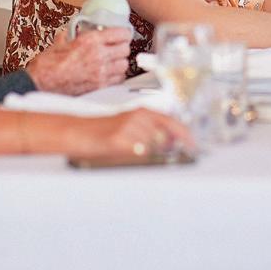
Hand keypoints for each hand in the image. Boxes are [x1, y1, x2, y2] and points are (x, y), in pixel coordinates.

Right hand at [25, 27, 130, 94]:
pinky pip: (118, 79)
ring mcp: (101, 72)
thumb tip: (69, 32)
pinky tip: (109, 74)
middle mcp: (98, 55)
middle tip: (117, 48)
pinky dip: (116, 76)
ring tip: (113, 62)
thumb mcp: (58, 44)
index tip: (123, 34)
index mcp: (90, 41)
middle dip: (122, 48)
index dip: (123, 33)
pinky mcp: (100, 86)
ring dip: (120, 63)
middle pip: (125, 49)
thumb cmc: (46, 66)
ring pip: (124, 65)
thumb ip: (69, 36)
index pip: (120, 33)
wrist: (39, 84)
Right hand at [71, 108, 193, 158]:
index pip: (173, 123)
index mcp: (143, 112)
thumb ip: (151, 133)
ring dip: (144, 154)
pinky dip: (134, 157)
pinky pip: (136, 153)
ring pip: (151, 149)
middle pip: (164, 140)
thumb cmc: (102, 131)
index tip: (193, 147)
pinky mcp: (118, 139)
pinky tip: (122, 153)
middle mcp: (138, 116)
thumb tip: (173, 144)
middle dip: (162, 151)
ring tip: (127, 151)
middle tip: (149, 154)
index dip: (186, 137)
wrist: (76, 131)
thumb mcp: (130, 127)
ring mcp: (128, 127)